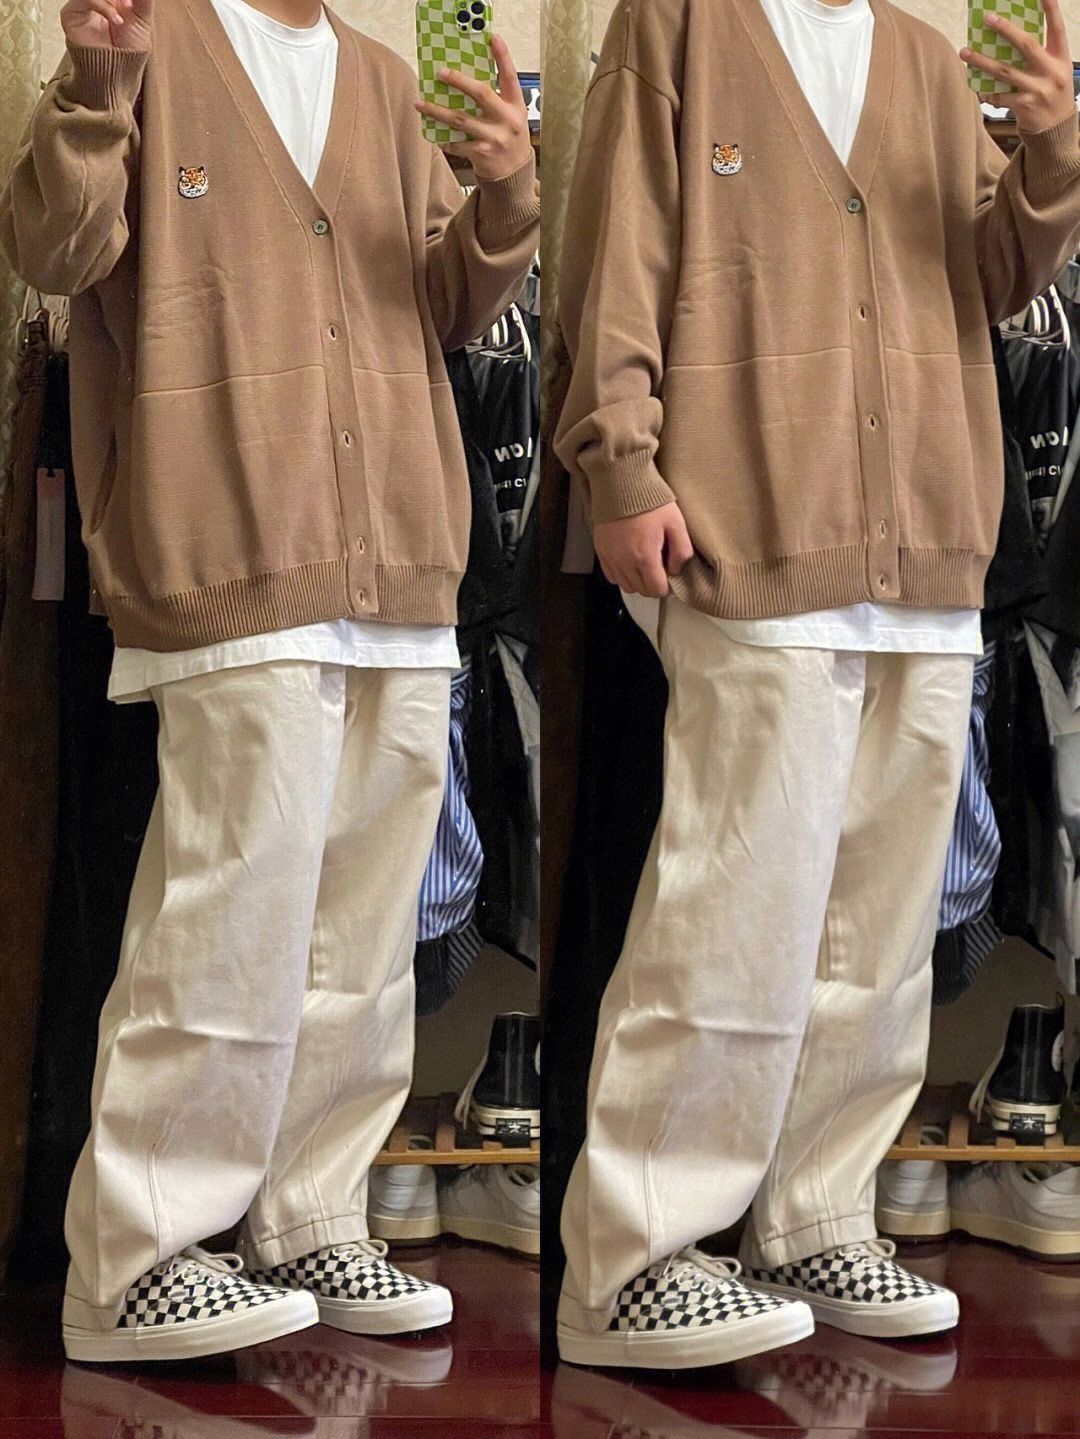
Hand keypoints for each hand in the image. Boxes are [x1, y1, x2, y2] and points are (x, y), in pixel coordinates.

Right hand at [61, 0, 152, 49]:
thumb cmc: (130, 52)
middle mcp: (97, 0)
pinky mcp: (71, 14)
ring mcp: (82, 5)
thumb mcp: (142, 21)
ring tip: (127, 9)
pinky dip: (103, 5)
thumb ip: (142, 0)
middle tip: (130, 3)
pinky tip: (117, 20)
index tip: (133, 2)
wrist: (117, 75)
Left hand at [415, 34, 532, 181]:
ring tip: (419, 103)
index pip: (510, 76)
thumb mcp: (510, 112)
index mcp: (515, 104)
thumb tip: (465, 76)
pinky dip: (444, 138)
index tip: (492, 37)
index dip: (502, 56)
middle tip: (440, 72)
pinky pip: (457, 143)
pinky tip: (433, 133)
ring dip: (437, 111)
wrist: (514, 170)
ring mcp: (494, 137)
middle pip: (481, 94)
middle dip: (459, 81)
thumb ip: (496, 96)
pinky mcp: (482, 153)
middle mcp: (507, 119)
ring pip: (461, 119)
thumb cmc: (508, 134)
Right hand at [594, 502, 694, 598]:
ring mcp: (611, 558)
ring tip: (643, 566)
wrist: (622, 484)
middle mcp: (625, 562)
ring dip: (637, 581)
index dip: (665, 586)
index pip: (656, 590)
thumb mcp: (676, 522)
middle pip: (641, 590)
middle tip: (658, 568)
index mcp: (645, 557)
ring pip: (625, 586)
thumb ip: (681, 550)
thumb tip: (675, 569)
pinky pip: (611, 576)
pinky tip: (629, 562)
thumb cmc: (651, 501)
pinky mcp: (601, 551)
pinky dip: (621, 575)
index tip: (667, 574)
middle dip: (652, 584)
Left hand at [960, 0, 1074, 132]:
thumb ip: (1040, 53)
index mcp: (1061, 57)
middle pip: (1027, 45)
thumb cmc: (1052, 90)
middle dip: (1006, 30)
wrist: (1056, 127)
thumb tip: (1010, 36)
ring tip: (965, 52)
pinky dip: (986, 90)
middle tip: (988, 18)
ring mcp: (1038, 89)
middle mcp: (1051, 71)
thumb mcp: (1055, 68)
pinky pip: (999, 95)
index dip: (1051, 10)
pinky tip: (975, 84)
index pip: (1058, 28)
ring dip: (982, 61)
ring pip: (1005, 71)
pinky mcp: (1024, 105)